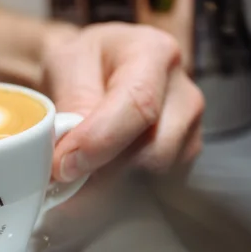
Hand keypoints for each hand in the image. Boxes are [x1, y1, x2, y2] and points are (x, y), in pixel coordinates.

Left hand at [42, 23, 204, 181]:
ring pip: (155, 179)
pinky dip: (119, 197)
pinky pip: (155, 191)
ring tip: (74, 181)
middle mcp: (184, 94)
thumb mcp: (66, 66)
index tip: (63, 165)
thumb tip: (74, 156)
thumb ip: (73, 104)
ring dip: (109, 191)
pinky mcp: (183, 160)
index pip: (139, 106)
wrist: (98, 70)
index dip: (100, 143)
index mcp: (154, 54)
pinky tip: (94, 186)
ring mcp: (190, 131)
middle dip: (102, 175)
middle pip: (153, 152)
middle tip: (60, 181)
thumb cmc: (83, 63)